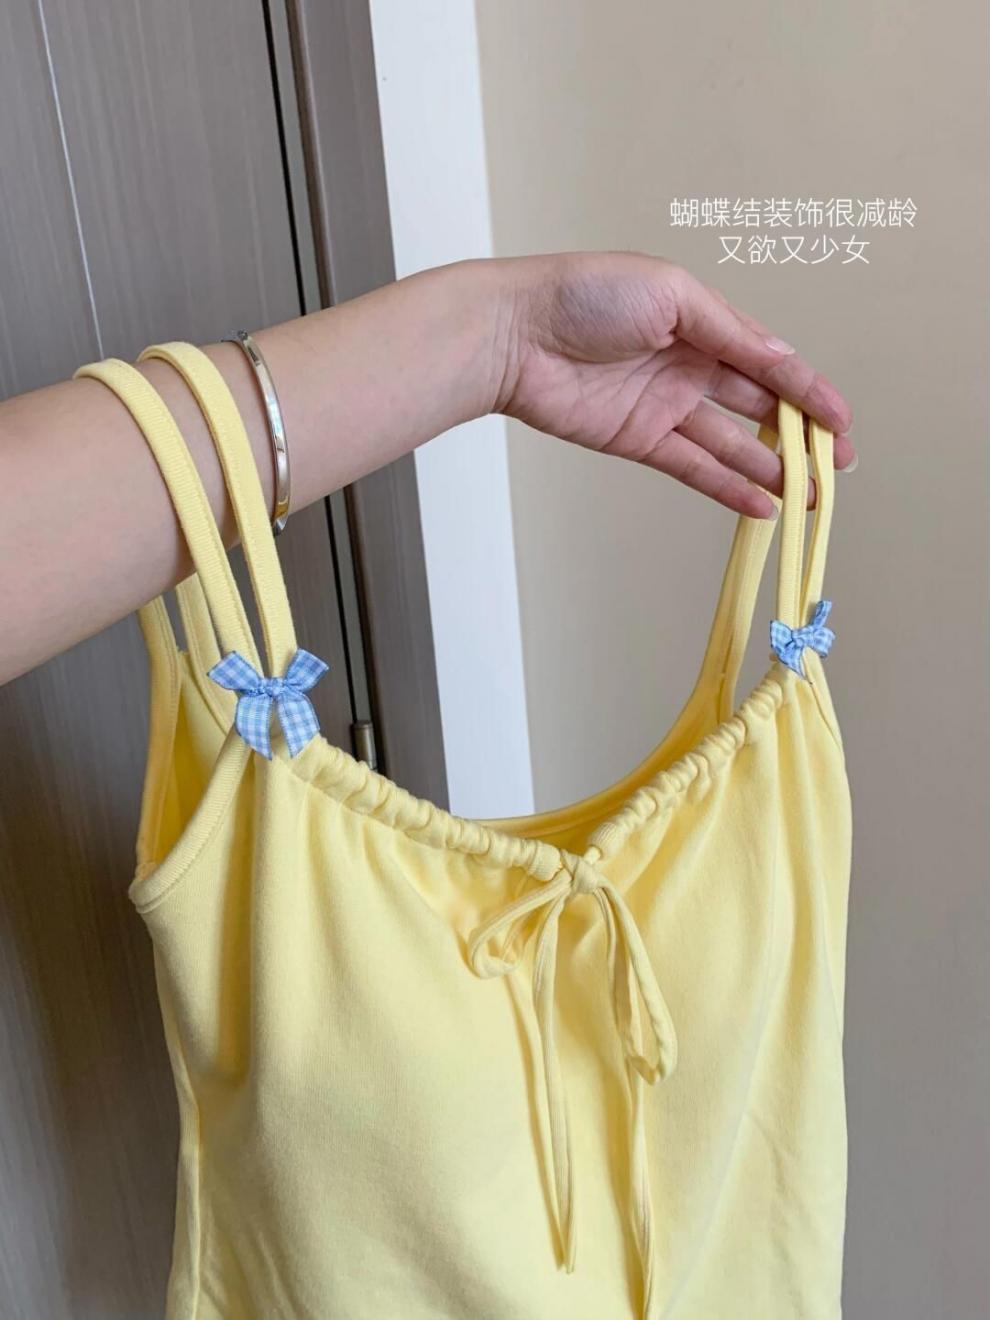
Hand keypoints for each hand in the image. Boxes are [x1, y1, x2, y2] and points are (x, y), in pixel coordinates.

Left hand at [494, 251, 855, 517]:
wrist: (515, 335)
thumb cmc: (585, 295)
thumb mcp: (672, 296)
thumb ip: (730, 333)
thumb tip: (783, 360)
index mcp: (701, 321)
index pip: (768, 361)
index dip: (809, 390)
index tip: (841, 421)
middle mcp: (688, 364)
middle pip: (758, 405)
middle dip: (802, 434)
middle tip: (837, 464)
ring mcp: (664, 405)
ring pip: (731, 443)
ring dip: (772, 468)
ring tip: (809, 495)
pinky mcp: (638, 440)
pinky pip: (693, 466)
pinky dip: (728, 487)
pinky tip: (763, 504)